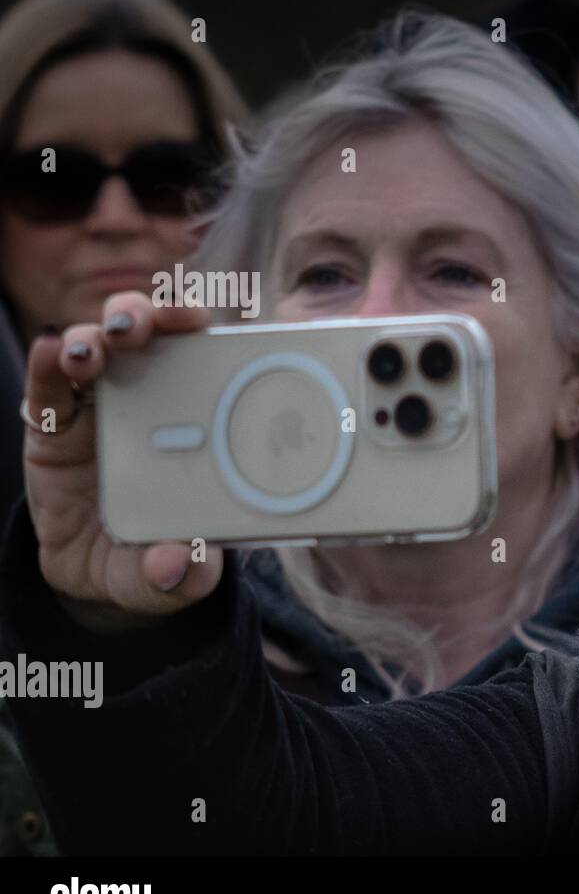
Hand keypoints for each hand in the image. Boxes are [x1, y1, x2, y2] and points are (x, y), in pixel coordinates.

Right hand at [22, 291, 223, 627]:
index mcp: (202, 424)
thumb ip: (183, 577)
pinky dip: (48, 359)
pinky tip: (50, 351)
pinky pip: (48, 382)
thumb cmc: (148, 561)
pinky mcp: (53, 420)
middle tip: (152, 323)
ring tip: (96, 347)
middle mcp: (155, 402)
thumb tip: (185, 565)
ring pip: (104, 343)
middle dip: (158, 314)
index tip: (212, 326)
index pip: (215, 360)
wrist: (91, 574)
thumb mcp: (169, 580)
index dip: (215, 334)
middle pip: (160, 336)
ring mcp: (103, 405)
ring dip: (103, 331)